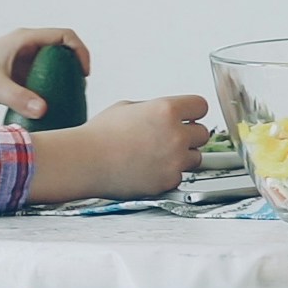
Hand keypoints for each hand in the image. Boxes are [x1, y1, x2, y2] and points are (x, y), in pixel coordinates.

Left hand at [0, 26, 89, 126]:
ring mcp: (17, 65)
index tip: (84, 75)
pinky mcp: (11, 81)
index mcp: (23, 39)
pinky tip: (50, 113)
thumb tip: (44, 110)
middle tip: (78, 93)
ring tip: (68, 105)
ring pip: (50, 71)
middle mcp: (23, 49)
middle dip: (73, 70)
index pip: (64, 36)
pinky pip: (38, 85)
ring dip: (61, 85)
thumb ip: (19, 97)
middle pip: (60, 54)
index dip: (80, 51)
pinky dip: (47, 95)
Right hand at [25, 95, 210, 202]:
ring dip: (182, 156)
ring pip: (195, 157)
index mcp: (166, 109)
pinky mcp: (168, 181)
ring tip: (156, 155)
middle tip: (169, 138)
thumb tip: (172, 114)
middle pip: (203, 133)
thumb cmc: (100, 135)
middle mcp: (175, 134)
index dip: (192, 112)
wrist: (84, 162)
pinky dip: (168, 174)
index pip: (201, 106)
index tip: (186, 117)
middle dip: (188, 135)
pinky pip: (180, 176)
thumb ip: (157, 109)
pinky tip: (149, 169)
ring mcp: (174, 160)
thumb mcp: (129, 107)